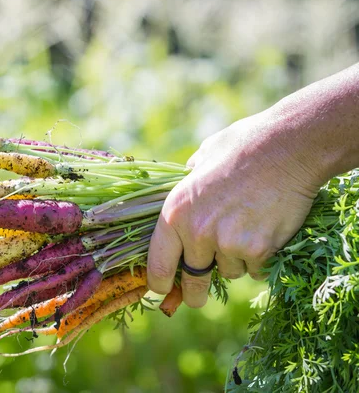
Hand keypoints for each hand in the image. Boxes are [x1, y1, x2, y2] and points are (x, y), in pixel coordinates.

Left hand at [147, 110, 321, 307]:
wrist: (287, 148)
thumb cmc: (242, 147)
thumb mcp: (201, 160)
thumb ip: (188, 183)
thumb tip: (185, 191)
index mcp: (175, 212)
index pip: (158, 263)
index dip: (158, 282)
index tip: (161, 290)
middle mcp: (197, 233)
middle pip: (192, 280)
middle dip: (193, 294)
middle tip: (195, 299)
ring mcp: (229, 244)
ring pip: (228, 272)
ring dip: (234, 261)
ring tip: (246, 229)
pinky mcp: (259, 250)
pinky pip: (255, 269)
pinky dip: (260, 259)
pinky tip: (265, 232)